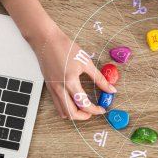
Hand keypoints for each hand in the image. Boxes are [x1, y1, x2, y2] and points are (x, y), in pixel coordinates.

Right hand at [0, 0, 116, 119]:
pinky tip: (75, 99)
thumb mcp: (86, 62)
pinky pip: (57, 104)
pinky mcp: (49, 87)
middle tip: (93, 111)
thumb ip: (99, 78)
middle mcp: (59, 88)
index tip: (102, 108)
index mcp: (70, 82)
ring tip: (85, 107)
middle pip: (71, 114)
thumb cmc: (65, 47)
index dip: (95, 110)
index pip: (84, 104)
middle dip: (84, 116)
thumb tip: (111, 89)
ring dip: (74, 113)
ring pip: (62, 111)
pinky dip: (67, 107)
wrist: (46, 40)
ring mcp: (52, 89)